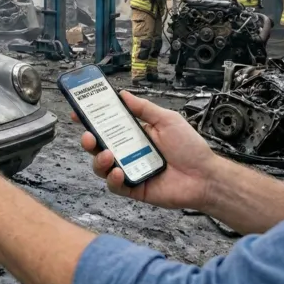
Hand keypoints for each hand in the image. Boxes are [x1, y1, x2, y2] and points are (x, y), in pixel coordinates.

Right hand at [72, 91, 220, 210]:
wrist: (205, 176)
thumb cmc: (190, 147)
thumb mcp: (166, 120)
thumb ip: (143, 108)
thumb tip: (123, 94)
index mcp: (134, 134)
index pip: (107, 126)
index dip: (91, 120)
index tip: (78, 112)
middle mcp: (129, 151)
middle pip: (99, 146)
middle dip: (88, 140)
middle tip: (88, 136)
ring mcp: (130, 170)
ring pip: (102, 166)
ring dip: (99, 160)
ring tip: (107, 155)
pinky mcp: (134, 188)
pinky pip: (115, 185)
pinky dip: (113, 179)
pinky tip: (118, 172)